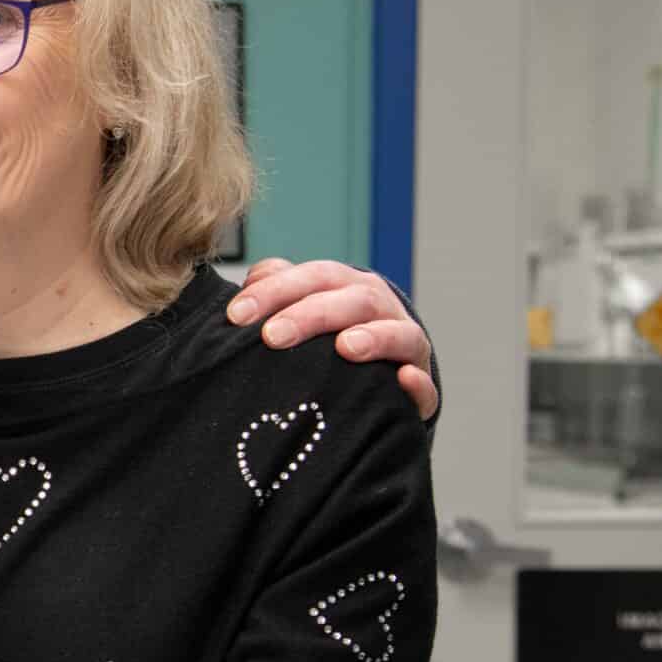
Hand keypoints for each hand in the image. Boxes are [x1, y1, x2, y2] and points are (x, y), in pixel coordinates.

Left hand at [227, 258, 436, 418]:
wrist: (375, 374)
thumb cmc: (326, 335)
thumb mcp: (303, 306)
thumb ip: (278, 288)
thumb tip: (253, 279)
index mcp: (346, 286)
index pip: (313, 276)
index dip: (275, 291)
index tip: (237, 315)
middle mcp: (379, 308)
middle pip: (352, 300)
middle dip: (311, 315)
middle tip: (273, 336)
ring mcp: (405, 345)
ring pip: (399, 334)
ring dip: (375, 338)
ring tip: (345, 347)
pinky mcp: (419, 385)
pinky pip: (425, 384)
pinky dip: (417, 383)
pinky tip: (403, 379)